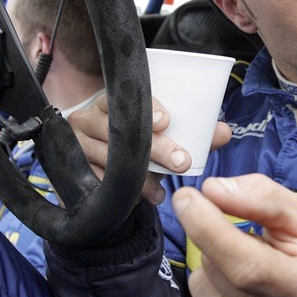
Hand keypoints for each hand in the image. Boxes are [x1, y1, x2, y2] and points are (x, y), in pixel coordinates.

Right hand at [68, 95, 230, 203]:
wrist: (101, 174)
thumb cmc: (136, 146)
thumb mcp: (162, 136)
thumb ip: (194, 132)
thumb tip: (224, 132)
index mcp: (110, 101)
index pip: (124, 96)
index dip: (146, 107)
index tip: (166, 121)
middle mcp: (87, 119)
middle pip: (118, 129)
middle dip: (152, 147)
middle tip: (181, 162)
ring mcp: (76, 146)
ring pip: (108, 158)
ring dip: (139, 176)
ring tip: (162, 189)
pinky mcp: (72, 172)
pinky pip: (96, 181)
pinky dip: (121, 192)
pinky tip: (141, 200)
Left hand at [174, 174, 296, 296]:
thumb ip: (264, 197)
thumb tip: (213, 191)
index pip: (249, 265)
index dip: (210, 228)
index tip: (187, 199)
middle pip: (218, 272)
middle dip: (216, 244)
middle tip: (245, 247)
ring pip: (200, 293)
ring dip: (210, 275)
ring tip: (245, 282)